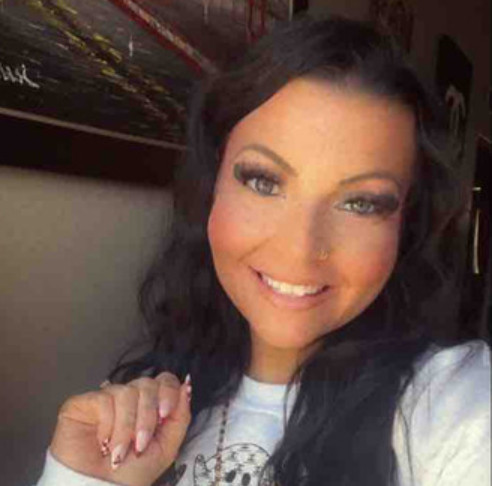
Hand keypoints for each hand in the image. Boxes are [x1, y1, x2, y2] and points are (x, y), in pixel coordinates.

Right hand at [49, 372, 191, 485]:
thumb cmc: (130, 474)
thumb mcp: (166, 447)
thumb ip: (180, 416)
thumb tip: (185, 385)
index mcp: (149, 405)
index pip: (164, 380)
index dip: (167, 393)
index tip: (165, 415)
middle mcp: (129, 398)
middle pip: (147, 384)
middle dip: (147, 417)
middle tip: (140, 444)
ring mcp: (106, 398)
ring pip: (126, 392)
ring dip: (127, 427)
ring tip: (119, 452)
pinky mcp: (82, 403)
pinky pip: (104, 400)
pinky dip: (107, 425)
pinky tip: (103, 443)